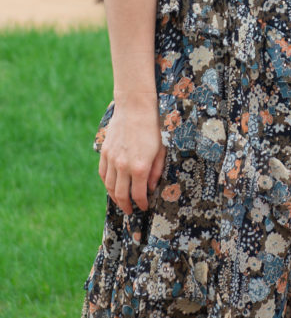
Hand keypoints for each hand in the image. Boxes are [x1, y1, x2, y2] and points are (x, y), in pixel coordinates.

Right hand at [98, 93, 166, 214]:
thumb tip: (151, 187)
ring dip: (114, 198)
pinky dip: (106, 183)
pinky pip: (102, 174)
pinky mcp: (105, 152)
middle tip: (131, 211)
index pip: (138, 195)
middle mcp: (123, 166)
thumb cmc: (153, 126)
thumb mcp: (161, 149)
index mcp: (139, 167)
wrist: (135, 106)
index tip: (144, 207)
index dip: (141, 204)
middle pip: (121, 195)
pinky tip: (111, 186)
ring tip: (121, 202)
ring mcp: (112, 159)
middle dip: (126, 206)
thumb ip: (156, 170)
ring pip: (109, 186)